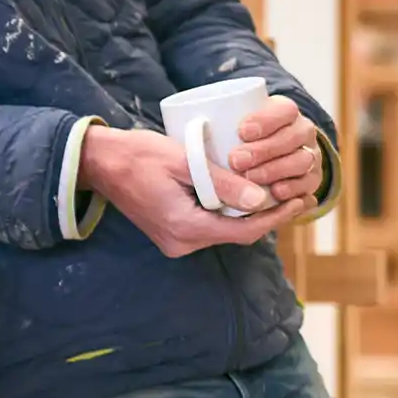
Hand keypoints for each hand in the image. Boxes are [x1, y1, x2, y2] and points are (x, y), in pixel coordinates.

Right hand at [81, 123, 308, 258]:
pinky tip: (246, 197)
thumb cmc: (138, 154)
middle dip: (267, 216)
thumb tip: (260, 199)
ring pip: (224, 231)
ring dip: (249, 215)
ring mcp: (175, 242)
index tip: (298, 201)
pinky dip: (230, 214)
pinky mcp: (172, 234)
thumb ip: (221, 182)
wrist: (99, 162)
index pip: (243, 231)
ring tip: (279, 194)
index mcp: (184, 227)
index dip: (275, 218)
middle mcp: (181, 243)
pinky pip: (210, 227)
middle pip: (237, 234)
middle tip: (296, 195)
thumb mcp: (182, 161)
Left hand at [217, 98, 323, 211]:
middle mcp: (301, 132)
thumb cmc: (230, 140)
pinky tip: (276, 194)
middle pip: (294, 137)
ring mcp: (309, 157)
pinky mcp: (309, 181)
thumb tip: (219, 162)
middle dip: (266, 149)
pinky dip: (294, 190)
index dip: (266, 120)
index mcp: (284, 112)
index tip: (241, 132)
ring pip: (302, 161)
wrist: (254, 160)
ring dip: (278, 170)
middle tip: (236, 161)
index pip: (284, 110)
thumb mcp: (223, 130)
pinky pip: (308, 186)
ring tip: (252, 179)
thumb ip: (210, 138)